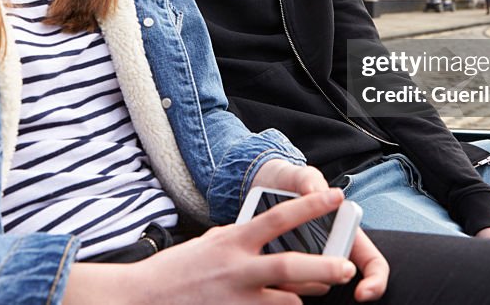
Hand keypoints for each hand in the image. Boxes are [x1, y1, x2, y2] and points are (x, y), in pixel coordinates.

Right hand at [65, 189, 357, 304]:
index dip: (311, 206)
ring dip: (304, 296)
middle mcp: (236, 269)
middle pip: (290, 266)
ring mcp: (236, 299)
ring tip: (317, 290)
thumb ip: (240, 239)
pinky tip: (285, 304)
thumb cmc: (177, 269)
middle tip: (347, 267)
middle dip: (324, 267)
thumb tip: (268, 236)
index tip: (337, 196)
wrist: (142, 298)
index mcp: (232, 241)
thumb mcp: (210, 243)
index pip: (279, 217)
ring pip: (287, 301)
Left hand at [250, 161, 387, 300]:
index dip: (375, 282)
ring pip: (311, 287)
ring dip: (296, 282)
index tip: (360, 294)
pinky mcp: (284, 269)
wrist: (265, 185)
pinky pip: (284, 285)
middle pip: (338, 279)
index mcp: (346, 233)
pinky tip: (264, 273)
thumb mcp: (302, 177)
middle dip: (322, 279)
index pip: (372, 264)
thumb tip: (313, 191)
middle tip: (303, 271)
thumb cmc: (292, 183)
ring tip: (277, 271)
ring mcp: (307, 264)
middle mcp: (330, 252)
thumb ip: (309, 180)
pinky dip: (276, 282)